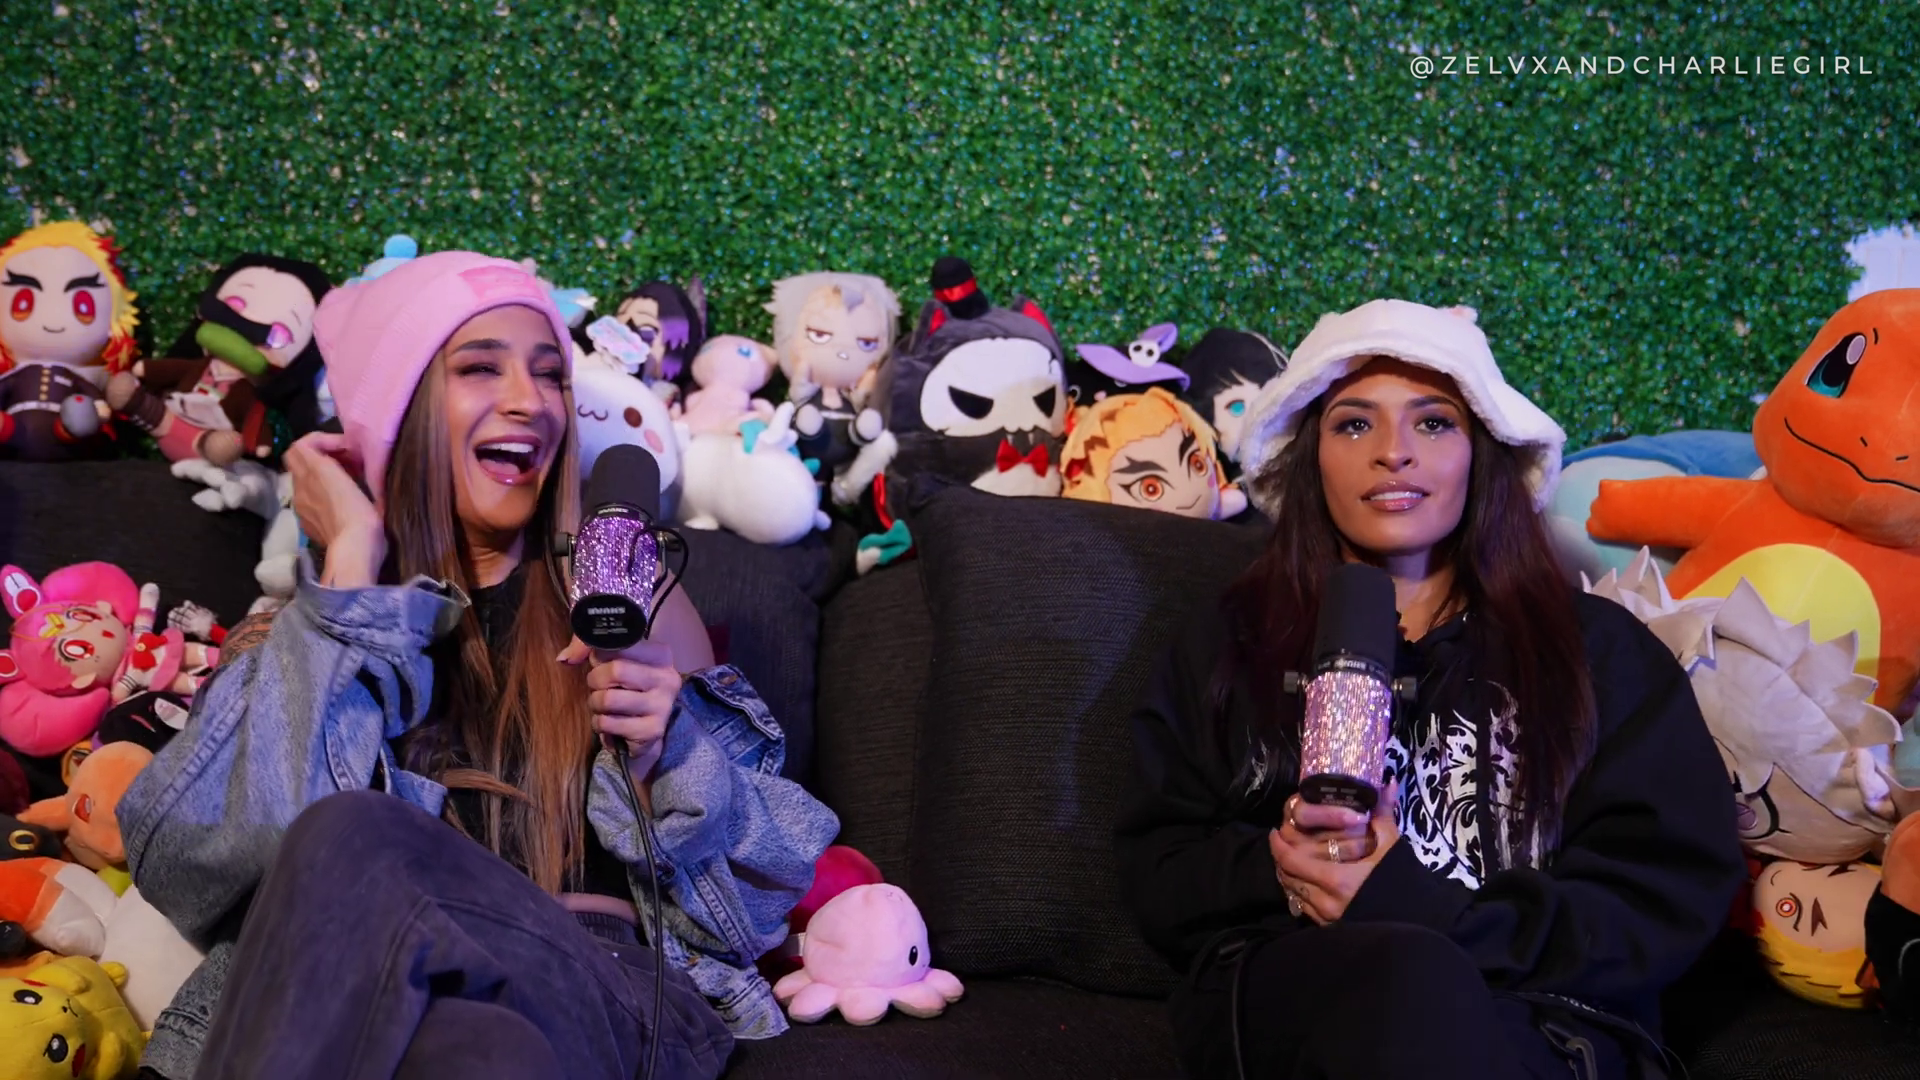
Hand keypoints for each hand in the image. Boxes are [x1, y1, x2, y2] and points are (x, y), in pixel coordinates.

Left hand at [284, 432, 384, 586]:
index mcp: (311, 472)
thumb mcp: (351, 477)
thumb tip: (337, 454)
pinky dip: (321, 494)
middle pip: (298, 461)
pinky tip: (340, 503)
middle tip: (346, 461)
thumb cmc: (358, 512)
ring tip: (346, 480)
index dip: (323, 439)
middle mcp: (300, 487)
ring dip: (322, 475)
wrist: (353, 550)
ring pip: (304, 481)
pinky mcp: (308, 525)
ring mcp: (301, 508)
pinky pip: (309, 500)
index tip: (346, 448)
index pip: (301, 444)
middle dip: (320, 455)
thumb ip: (337, 460)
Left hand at [558, 637, 680, 775]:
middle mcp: (667, 678)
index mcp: (661, 655)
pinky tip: (609, 722)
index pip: (621, 644)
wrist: (651, 730)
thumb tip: (564, 658)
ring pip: (608, 699)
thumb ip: (589, 648)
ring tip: (602, 705)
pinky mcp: (652, 730)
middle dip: (595, 680)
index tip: (601, 663)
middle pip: (616, 670)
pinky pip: (607, 723)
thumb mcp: (616, 661)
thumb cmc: (629, 689)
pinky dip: (599, 724)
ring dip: (595, 703)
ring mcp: (662, 705)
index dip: (600, 655)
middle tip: (597, 686)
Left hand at [1271, 782, 1401, 925]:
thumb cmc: (1403, 880)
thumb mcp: (1391, 845)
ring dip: (1287, 876)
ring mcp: (1328, 918)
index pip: (1291, 860)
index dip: (1278, 846)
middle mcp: (1326, 901)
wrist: (1418, 920)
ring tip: (1289, 860)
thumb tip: (1386, 782)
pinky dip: (1298, 893)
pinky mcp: (1332, 928)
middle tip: (1281, 843)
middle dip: (1280, 859)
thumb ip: (1382, 814)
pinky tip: (1303, 882)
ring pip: (1293, 894)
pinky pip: (1304, 909)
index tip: (1275, 831)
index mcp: (1336, 879)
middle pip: (1287, 877)